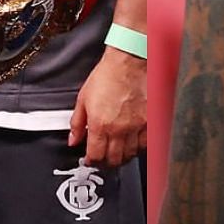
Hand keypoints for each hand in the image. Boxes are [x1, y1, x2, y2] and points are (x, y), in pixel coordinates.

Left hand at [68, 46, 145, 167]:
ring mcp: (136, 127)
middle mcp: (119, 129)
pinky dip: (138, 147)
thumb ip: (77, 122)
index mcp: (100, 124)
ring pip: (130, 154)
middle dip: (106, 162)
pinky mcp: (149, 122)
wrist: (130, 61)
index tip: (90, 159)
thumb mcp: (84, 97)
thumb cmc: (108, 75)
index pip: (95, 155)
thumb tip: (73, 140)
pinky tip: (132, 143)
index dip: (91, 161)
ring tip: (117, 151)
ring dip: (122, 156)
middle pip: (113, 159)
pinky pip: (144, 144)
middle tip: (103, 158)